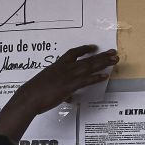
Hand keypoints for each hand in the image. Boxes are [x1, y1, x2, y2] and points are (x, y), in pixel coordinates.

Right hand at [0, 45, 117, 140]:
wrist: (30, 97)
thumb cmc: (33, 92)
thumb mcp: (45, 85)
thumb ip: (57, 87)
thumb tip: (66, 95)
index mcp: (57, 65)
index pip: (73, 53)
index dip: (85, 49)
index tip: (94, 47)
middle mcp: (64, 68)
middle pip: (86, 59)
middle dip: (101, 55)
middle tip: (113, 52)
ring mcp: (68, 76)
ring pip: (89, 67)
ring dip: (103, 63)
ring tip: (114, 60)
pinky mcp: (69, 86)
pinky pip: (86, 80)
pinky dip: (96, 77)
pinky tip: (105, 76)